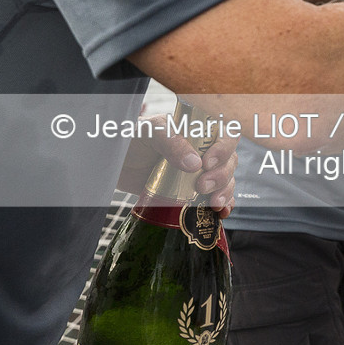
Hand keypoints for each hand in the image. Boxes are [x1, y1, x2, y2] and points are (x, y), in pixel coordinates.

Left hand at [115, 120, 237, 217]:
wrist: (115, 164)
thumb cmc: (132, 140)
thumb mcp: (151, 133)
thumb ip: (172, 143)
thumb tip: (195, 165)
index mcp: (198, 132)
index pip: (226, 136)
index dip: (224, 149)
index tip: (208, 163)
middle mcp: (204, 151)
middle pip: (229, 162)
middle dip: (222, 177)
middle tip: (202, 187)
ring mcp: (199, 173)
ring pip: (226, 181)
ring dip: (225, 193)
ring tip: (213, 204)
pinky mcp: (192, 192)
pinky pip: (216, 197)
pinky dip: (224, 205)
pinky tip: (220, 212)